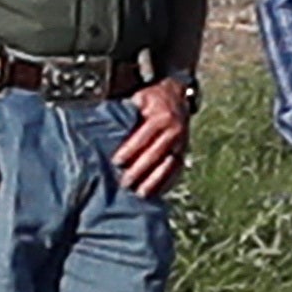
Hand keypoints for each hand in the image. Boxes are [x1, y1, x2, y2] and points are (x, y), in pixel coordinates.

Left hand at [111, 76, 194, 197]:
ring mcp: (182, 143)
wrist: (178, 96)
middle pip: (155, 154)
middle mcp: (174, 131)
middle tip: (124, 183)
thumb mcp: (140, 99)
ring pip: (168, 166)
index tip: (116, 163)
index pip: (143, 137)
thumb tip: (107, 128)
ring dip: (154, 182)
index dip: (129, 150)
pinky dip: (165, 183)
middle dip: (139, 170)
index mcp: (161, 117)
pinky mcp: (184, 152)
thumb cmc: (152, 99)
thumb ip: (128, 113)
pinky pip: (176, 171)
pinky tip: (155, 194)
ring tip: (140, 194)